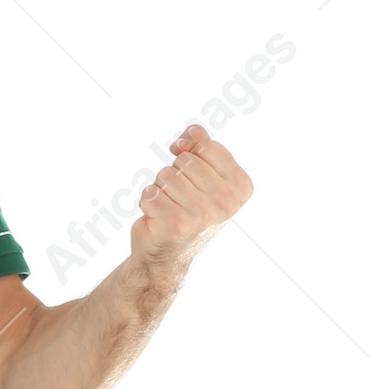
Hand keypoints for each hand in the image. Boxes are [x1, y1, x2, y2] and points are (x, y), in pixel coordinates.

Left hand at [132, 123, 252, 271]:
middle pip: (184, 161)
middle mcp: (226, 202)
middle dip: (174, 175)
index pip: (205, 146)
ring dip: (160, 189)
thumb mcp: (203, 176)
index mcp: (240, 187)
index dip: (189, 154)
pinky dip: (148, 201)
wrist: (167, 256)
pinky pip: (150, 192)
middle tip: (180, 199)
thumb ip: (201, 147)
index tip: (189, 174)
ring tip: (169, 207)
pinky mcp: (175, 223)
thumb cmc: (186, 211)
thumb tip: (191, 131)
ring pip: (165, 175)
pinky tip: (157, 217)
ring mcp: (202, 214)